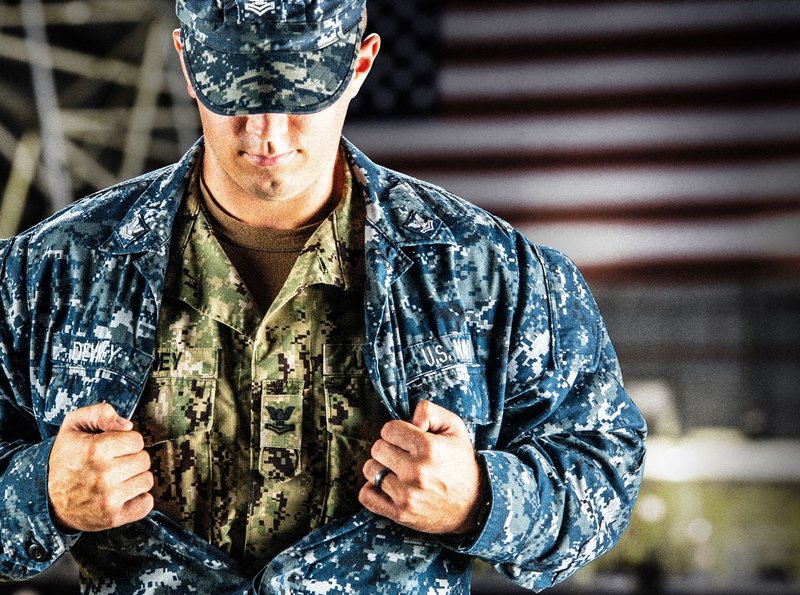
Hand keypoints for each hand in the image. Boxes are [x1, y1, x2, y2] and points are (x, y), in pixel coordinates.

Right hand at [47, 403, 153, 531]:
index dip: (126, 442)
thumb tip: (128, 424)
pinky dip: (139, 500)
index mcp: (95, 450)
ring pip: (147, 480)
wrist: (48, 499)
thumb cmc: (66, 459)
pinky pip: (146, 504)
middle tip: (113, 464)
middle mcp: (103, 475)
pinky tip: (122, 495)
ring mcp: (108, 499)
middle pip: (144, 460)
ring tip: (116, 480)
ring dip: (135, 479)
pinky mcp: (113, 517)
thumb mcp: (73, 426)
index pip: (137, 440)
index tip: (112, 448)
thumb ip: (99, 413)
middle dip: (132, 459)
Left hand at [359, 400, 484, 534]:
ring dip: (381, 468)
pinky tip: (387, 486)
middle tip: (403, 455)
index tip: (407, 439)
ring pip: (370, 470)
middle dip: (388, 448)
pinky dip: (372, 490)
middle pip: (377, 448)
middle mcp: (416, 472)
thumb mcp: (455, 427)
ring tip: (397, 471)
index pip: (388, 429)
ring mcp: (407, 495)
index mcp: (428, 448)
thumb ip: (429, 411)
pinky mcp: (400, 514)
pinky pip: (367, 496)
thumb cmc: (461, 462)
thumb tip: (408, 418)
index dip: (397, 431)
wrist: (474, 505)